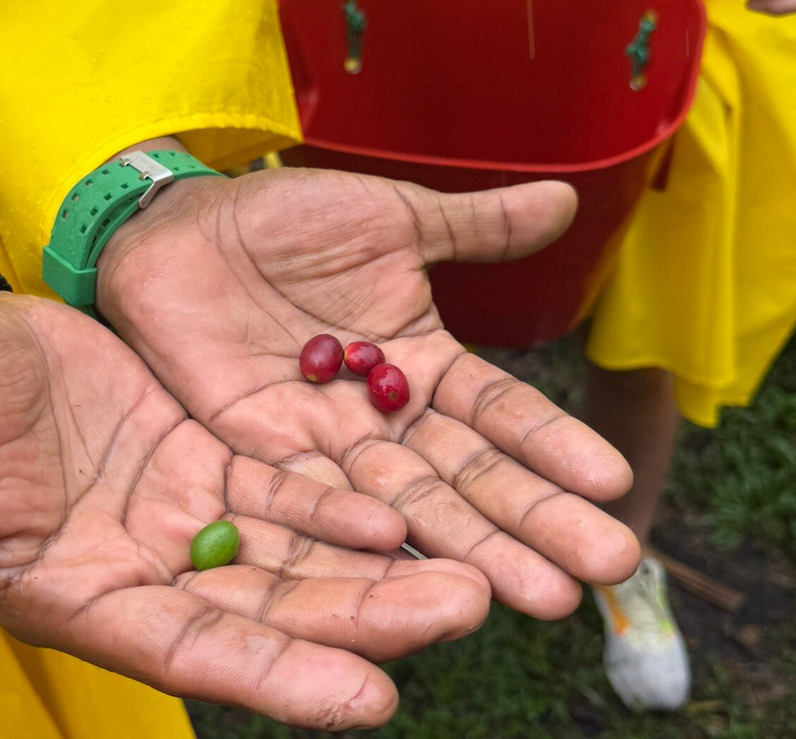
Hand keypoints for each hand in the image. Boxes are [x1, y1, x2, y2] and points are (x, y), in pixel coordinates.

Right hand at [0, 286, 492, 729]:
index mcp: (79, 594)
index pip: (191, 652)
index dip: (277, 677)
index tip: (368, 701)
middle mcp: (149, 572)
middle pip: (273, 611)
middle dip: (368, 620)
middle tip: (468, 612)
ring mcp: (185, 522)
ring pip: (299, 556)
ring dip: (383, 568)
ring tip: (477, 573)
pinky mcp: (209, 468)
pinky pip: (290, 492)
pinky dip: (346, 502)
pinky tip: (408, 503)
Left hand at [97, 163, 639, 619]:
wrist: (180, 231)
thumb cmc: (285, 218)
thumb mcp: (389, 219)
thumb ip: (471, 227)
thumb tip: (570, 201)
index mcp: (423, 361)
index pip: (500, 413)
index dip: (553, 445)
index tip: (615, 481)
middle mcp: (384, 416)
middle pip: (468, 477)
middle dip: (537, 521)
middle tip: (609, 569)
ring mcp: (326, 443)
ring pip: (406, 505)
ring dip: (470, 549)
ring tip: (538, 595)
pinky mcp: (262, 456)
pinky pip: (317, 501)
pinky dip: (361, 534)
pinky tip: (411, 566)